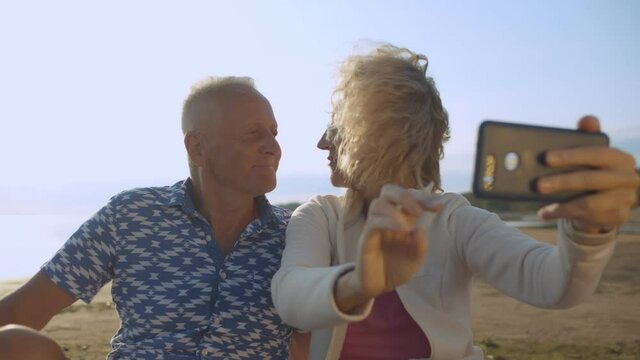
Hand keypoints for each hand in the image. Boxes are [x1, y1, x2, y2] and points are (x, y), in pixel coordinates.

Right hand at [334, 184, 440, 312]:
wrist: (378, 286)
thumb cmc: (397, 269)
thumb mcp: (416, 259)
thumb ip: (420, 246)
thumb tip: (419, 230)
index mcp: (401, 218)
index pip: (409, 198)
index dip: (424, 198)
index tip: (439, 207)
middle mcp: (386, 218)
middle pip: (388, 191)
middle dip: (404, 195)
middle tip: (418, 210)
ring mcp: (374, 227)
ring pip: (377, 203)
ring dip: (395, 210)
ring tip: (407, 227)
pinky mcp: (366, 239)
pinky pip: (373, 223)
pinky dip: (388, 222)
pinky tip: (402, 230)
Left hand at [536, 116, 639, 232]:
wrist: (608, 200)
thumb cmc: (593, 170)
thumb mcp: (588, 153)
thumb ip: (586, 136)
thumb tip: (587, 119)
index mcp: (620, 158)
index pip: (596, 154)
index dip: (571, 155)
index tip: (546, 158)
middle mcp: (628, 178)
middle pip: (591, 180)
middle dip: (562, 182)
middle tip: (538, 185)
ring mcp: (625, 199)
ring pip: (589, 203)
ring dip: (562, 204)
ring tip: (540, 203)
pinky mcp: (618, 216)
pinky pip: (587, 217)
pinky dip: (564, 215)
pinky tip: (546, 213)